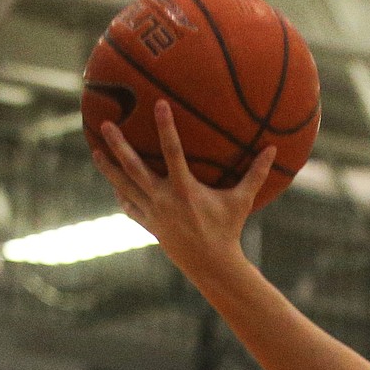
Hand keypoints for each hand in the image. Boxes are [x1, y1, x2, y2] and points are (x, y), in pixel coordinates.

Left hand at [92, 100, 274, 282]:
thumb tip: (273, 149)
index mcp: (185, 190)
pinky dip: (122, 196)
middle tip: (106, 124)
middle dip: (119, 145)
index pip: (172, 151)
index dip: (166, 127)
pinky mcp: (150, 226)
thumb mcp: (242, 201)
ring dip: (108, 169)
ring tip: (95, 151)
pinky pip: (130, 207)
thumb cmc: (229, 230)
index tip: (158, 104)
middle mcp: (164, 200)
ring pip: (125, 187)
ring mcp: (154, 213)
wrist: (213, 265)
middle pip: (134, 168)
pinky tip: (114, 185)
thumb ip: (256, 174)